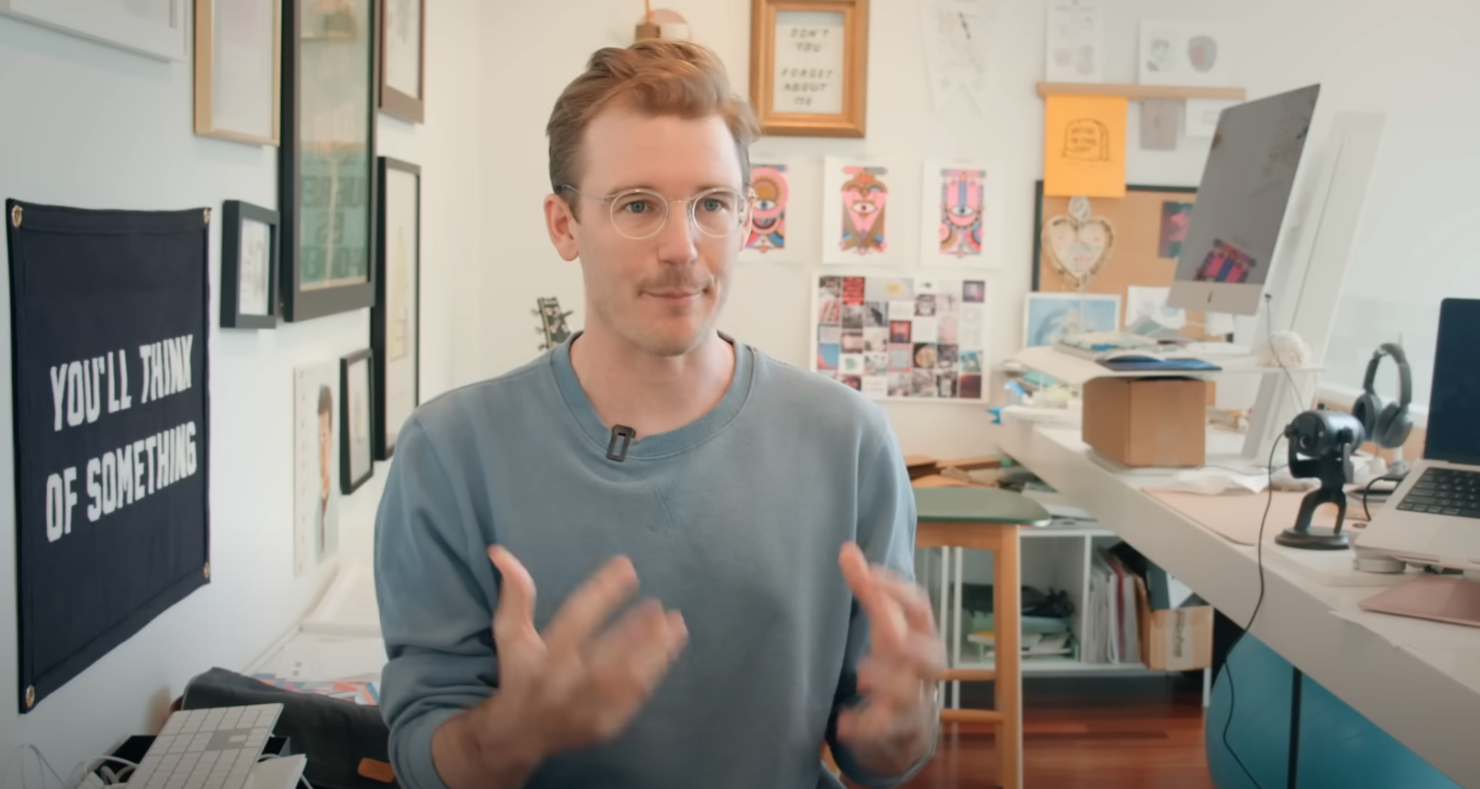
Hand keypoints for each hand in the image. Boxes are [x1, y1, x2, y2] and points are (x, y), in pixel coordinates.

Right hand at [480, 546, 688, 757]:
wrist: (519, 735)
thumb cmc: (520, 674)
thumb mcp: (510, 635)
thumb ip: (515, 594)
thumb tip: (500, 551)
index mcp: (543, 657)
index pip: (576, 617)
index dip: (603, 590)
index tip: (627, 565)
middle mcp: (566, 685)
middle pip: (607, 655)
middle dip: (635, 630)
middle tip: (657, 605)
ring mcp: (588, 709)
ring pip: (629, 679)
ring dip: (656, 650)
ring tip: (676, 623)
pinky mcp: (607, 725)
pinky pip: (637, 698)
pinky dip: (656, 672)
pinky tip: (671, 648)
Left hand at [836, 543, 943, 770]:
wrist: (908, 734)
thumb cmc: (896, 666)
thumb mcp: (885, 627)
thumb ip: (867, 589)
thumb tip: (846, 548)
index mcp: (921, 637)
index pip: (920, 609)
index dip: (898, 591)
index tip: (867, 574)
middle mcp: (923, 670)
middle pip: (930, 656)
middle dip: (911, 644)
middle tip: (889, 635)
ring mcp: (914, 704)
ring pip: (912, 695)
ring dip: (888, 683)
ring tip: (861, 676)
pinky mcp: (897, 733)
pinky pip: (886, 733)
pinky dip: (866, 729)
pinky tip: (844, 724)